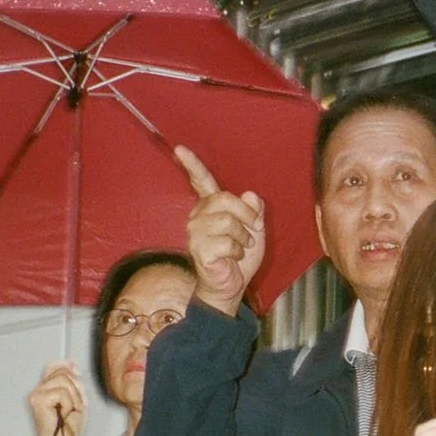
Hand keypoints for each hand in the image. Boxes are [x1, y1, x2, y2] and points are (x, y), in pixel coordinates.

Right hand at [27, 361, 84, 435]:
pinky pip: (62, 393)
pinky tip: (64, 414)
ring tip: (70, 411)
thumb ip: (72, 385)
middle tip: (79, 405)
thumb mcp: (75, 401)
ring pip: (63, 381)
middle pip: (62, 373)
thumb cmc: (68, 429)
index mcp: (46, 390)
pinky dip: (69, 404)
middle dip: (77, 387)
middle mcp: (38, 391)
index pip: (52, 367)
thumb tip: (73, 367)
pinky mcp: (38, 400)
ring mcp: (36, 395)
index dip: (65, 364)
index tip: (77, 370)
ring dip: (74, 398)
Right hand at [176, 145, 265, 316]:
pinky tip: (233, 258)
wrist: (231, 286)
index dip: (192, 165)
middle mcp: (198, 216)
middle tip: (254, 230)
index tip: (180, 149)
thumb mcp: (254, 231)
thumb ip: (254, 211)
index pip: (201, 182)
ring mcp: (195, 232)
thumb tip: (250, 195)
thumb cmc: (239, 257)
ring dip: (243, 237)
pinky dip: (237, 251)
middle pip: (224, 199)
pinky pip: (225, 242)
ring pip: (226, 221)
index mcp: (211, 207)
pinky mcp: (198, 249)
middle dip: (247, 214)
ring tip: (242, 247)